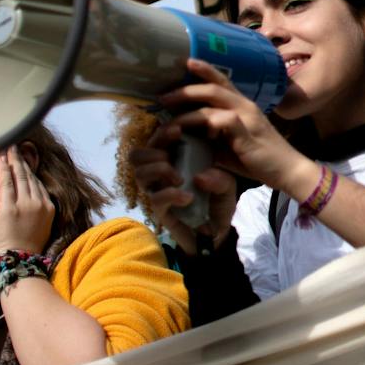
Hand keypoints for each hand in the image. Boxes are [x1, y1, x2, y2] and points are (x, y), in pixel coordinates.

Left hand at [0, 146, 54, 255]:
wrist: (18, 261)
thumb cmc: (26, 250)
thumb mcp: (41, 229)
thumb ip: (39, 214)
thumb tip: (31, 207)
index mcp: (49, 208)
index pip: (39, 186)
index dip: (31, 173)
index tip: (26, 164)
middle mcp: (39, 203)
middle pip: (30, 178)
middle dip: (23, 162)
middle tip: (16, 149)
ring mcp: (25, 204)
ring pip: (20, 177)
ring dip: (14, 161)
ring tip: (10, 150)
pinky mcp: (9, 207)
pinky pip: (7, 183)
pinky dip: (4, 170)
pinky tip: (1, 160)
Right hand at [127, 128, 238, 254]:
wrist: (217, 233)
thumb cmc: (217, 202)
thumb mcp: (227, 185)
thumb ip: (220, 177)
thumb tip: (200, 176)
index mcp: (174, 160)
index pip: (156, 141)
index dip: (162, 133)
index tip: (178, 131)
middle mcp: (160, 175)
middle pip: (137, 155)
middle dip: (152, 149)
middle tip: (171, 155)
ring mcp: (157, 192)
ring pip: (139, 174)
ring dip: (158, 170)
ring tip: (179, 178)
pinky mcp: (160, 212)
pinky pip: (155, 198)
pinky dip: (171, 194)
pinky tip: (187, 197)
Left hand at [157, 59, 313, 193]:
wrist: (287, 170)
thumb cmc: (259, 159)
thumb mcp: (232, 144)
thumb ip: (215, 136)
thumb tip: (191, 135)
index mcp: (242, 106)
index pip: (222, 81)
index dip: (205, 69)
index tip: (186, 62)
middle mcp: (245, 105)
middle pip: (214, 86)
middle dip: (186, 89)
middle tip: (163, 96)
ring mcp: (247, 117)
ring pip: (214, 101)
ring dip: (187, 109)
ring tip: (168, 117)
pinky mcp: (247, 132)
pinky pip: (222, 121)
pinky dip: (204, 124)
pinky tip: (193, 134)